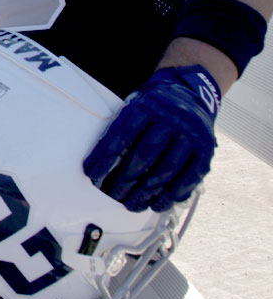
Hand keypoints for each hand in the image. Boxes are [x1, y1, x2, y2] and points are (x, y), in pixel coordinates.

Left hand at [83, 65, 219, 212]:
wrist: (189, 94)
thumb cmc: (152, 106)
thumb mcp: (134, 105)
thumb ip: (120, 128)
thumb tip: (97, 163)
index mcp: (148, 104)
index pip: (123, 132)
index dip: (105, 155)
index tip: (92, 173)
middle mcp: (173, 117)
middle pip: (146, 154)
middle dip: (126, 179)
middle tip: (113, 194)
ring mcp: (192, 133)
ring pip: (168, 168)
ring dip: (148, 191)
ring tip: (132, 204)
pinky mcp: (206, 149)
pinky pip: (191, 176)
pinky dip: (174, 193)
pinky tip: (158, 204)